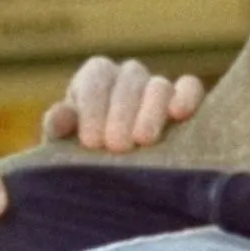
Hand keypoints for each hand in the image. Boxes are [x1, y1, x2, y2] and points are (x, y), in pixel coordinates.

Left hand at [40, 56, 205, 151]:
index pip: (96, 77)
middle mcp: (127, 76)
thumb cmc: (82, 154)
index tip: (91, 141)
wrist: (107, 173)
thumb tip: (59, 119)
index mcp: (95, 77)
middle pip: (129, 81)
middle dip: (121, 113)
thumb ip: (60, 126)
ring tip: (144, 140)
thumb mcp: (63, 141)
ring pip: (159, 85)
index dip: (93, 106)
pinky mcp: (184, 100)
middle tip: (116, 146)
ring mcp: (157, 87)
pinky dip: (186, 97)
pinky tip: (179, 115)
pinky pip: (190, 87)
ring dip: (151, 111)